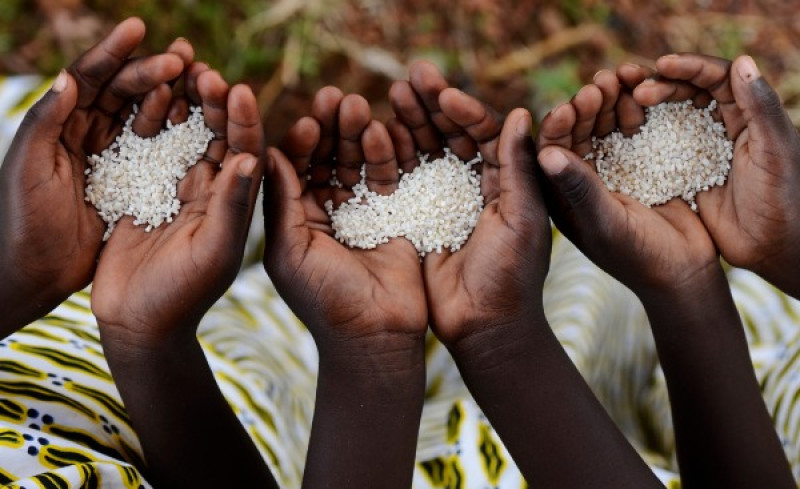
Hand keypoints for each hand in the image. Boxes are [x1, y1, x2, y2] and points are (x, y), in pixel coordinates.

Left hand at [0, 19, 190, 331]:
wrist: (33, 272)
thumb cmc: (23, 221)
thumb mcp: (28, 169)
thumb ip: (45, 123)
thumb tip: (69, 78)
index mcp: (59, 124)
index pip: (88, 79)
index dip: (112, 53)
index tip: (139, 29)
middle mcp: (84, 134)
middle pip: (122, 92)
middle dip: (152, 69)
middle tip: (185, 56)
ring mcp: (109, 157)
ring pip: (142, 116)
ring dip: (168, 95)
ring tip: (198, 80)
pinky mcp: (128, 182)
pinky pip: (155, 150)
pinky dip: (174, 133)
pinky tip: (197, 123)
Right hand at [91, 67, 263, 347]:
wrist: (138, 323)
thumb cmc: (182, 297)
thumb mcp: (214, 253)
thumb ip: (231, 208)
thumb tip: (249, 157)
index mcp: (239, 205)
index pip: (249, 153)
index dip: (246, 121)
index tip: (239, 89)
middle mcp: (215, 192)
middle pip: (220, 136)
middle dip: (217, 103)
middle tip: (206, 70)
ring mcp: (181, 190)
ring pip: (187, 136)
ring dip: (187, 105)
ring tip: (179, 71)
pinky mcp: (148, 191)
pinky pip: (152, 148)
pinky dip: (151, 121)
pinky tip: (148, 95)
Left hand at [263, 87, 426, 352]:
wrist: (375, 335)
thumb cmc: (324, 300)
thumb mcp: (290, 251)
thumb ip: (280, 203)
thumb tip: (263, 152)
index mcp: (294, 217)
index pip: (293, 167)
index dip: (299, 141)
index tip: (307, 120)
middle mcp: (326, 208)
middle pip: (326, 156)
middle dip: (330, 127)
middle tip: (335, 97)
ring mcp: (361, 209)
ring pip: (357, 161)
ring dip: (357, 133)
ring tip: (358, 106)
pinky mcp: (394, 213)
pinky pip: (389, 177)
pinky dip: (387, 154)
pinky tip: (382, 131)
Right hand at [388, 61, 549, 345]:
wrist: (483, 326)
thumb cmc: (512, 277)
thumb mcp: (522, 219)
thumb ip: (518, 168)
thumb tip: (521, 112)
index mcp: (507, 181)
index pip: (484, 134)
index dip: (464, 111)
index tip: (444, 94)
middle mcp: (474, 185)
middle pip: (450, 135)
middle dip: (431, 106)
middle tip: (410, 76)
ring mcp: (444, 201)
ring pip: (424, 152)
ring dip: (408, 123)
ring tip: (388, 94)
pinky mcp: (417, 219)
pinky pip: (401, 182)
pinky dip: (388, 158)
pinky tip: (372, 133)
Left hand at [536, 65, 718, 300]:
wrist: (686, 271)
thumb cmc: (639, 256)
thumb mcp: (605, 222)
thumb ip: (578, 188)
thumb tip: (545, 152)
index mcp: (560, 194)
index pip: (550, 150)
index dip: (558, 125)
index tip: (569, 105)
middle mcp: (580, 177)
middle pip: (576, 129)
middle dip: (586, 103)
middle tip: (600, 84)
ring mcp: (611, 166)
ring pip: (604, 121)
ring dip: (611, 98)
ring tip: (624, 76)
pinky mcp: (640, 159)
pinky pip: (633, 124)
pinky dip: (637, 104)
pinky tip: (644, 86)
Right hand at [632, 54, 799, 297]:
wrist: (772, 247)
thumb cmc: (783, 198)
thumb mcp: (774, 150)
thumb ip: (760, 107)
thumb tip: (743, 62)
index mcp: (749, 113)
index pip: (717, 77)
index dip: (689, 67)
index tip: (662, 66)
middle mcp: (723, 126)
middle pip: (688, 92)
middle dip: (662, 86)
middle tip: (637, 92)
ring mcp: (702, 149)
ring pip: (670, 117)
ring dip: (648, 109)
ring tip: (626, 108)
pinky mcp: (686, 173)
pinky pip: (660, 149)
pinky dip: (642, 139)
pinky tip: (622, 137)